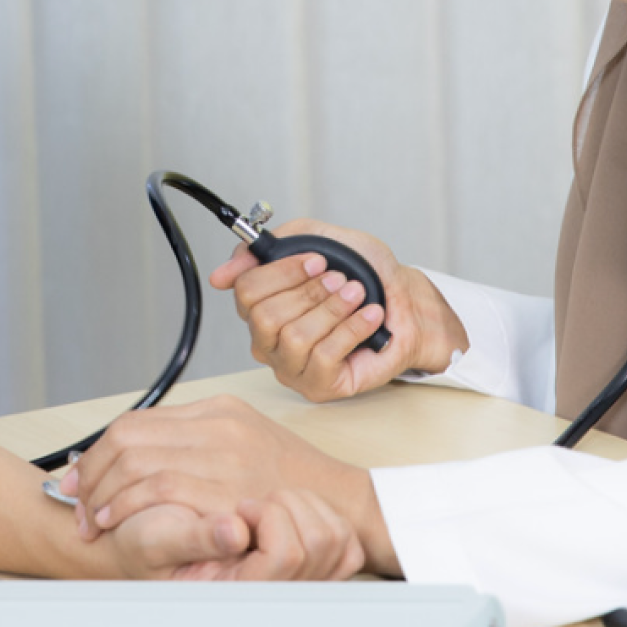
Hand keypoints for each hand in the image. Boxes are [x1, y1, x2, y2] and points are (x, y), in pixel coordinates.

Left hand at [59, 395, 398, 574]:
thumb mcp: (246, 438)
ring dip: (102, 491)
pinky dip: (127, 503)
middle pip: (129, 436)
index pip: (139, 419)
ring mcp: (222, 453)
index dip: (100, 449)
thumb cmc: (291, 480)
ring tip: (91, 516)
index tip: (80, 473)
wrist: (339, 502)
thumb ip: (201, 437)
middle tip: (75, 498)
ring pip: (136, 458)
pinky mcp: (226, 485)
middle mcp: (217, 424)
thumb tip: (149, 447)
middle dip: (91, 470)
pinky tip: (115, 520)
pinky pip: (159, 485)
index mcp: (218, 409)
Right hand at [169, 492, 365, 580]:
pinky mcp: (314, 564)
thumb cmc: (146, 545)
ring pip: (334, 536)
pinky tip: (284, 508)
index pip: (286, 555)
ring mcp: (299, 581)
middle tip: (253, 502)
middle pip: (321, 542)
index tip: (243, 507)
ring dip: (302, 504)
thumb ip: (193, 537)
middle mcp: (276, 591)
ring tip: (266, 503)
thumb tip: (235, 529)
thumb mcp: (156, 541)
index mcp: (239, 587)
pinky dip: (318, 511)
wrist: (152, 545)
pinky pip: (341, 537)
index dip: (267, 518)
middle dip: (286, 506)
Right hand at [212, 220, 467, 401]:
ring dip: (333, 309)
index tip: (316, 260)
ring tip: (357, 296)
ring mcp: (291, 366)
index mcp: (261, 305)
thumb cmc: (362, 274)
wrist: (404, 304)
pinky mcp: (319, 385)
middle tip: (340, 279)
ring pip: (295, 338)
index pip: (245, 291)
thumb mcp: (320, 240)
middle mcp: (268, 340)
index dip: (282, 272)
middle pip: (265, 316)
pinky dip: (351, 329)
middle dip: (310, 292)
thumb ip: (274, 245)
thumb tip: (222, 274)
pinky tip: (369, 316)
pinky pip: (324, 357)